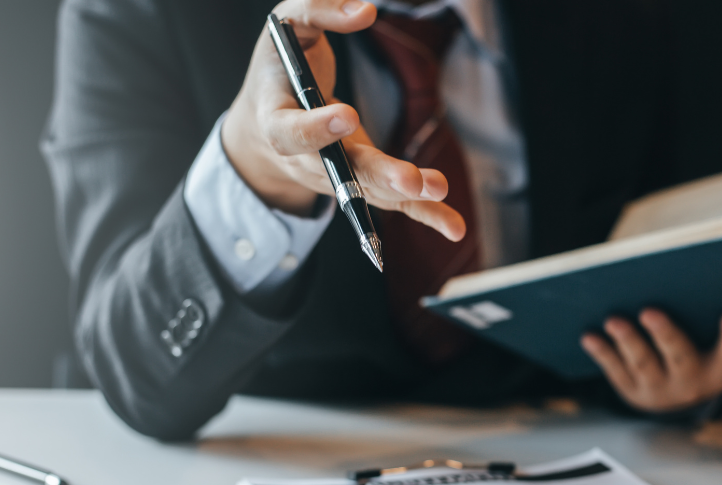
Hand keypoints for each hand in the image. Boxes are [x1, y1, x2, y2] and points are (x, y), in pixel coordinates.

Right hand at [221, 0, 464, 239]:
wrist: (266, 122)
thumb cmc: (279, 68)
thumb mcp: (288, 25)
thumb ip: (319, 11)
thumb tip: (365, 11)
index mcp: (276, 120)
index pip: (292, 132)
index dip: (317, 129)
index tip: (347, 116)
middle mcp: (306, 160)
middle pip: (342, 173)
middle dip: (377, 175)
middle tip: (407, 179)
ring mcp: (338, 177)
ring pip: (372, 190)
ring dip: (407, 194)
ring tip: (438, 188)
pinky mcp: (364, 183)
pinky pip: (395, 203)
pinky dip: (426, 214)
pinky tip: (454, 227)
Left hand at [580, 310, 721, 412]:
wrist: (680, 396)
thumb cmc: (702, 351)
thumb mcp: (715, 342)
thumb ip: (709, 315)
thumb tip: (686, 272)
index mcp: (721, 368)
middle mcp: (693, 383)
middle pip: (680, 358)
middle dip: (665, 334)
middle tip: (649, 311)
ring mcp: (661, 391)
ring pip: (643, 364)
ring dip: (627, 341)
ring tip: (613, 320)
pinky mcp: (634, 392)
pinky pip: (617, 371)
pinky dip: (603, 353)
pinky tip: (589, 336)